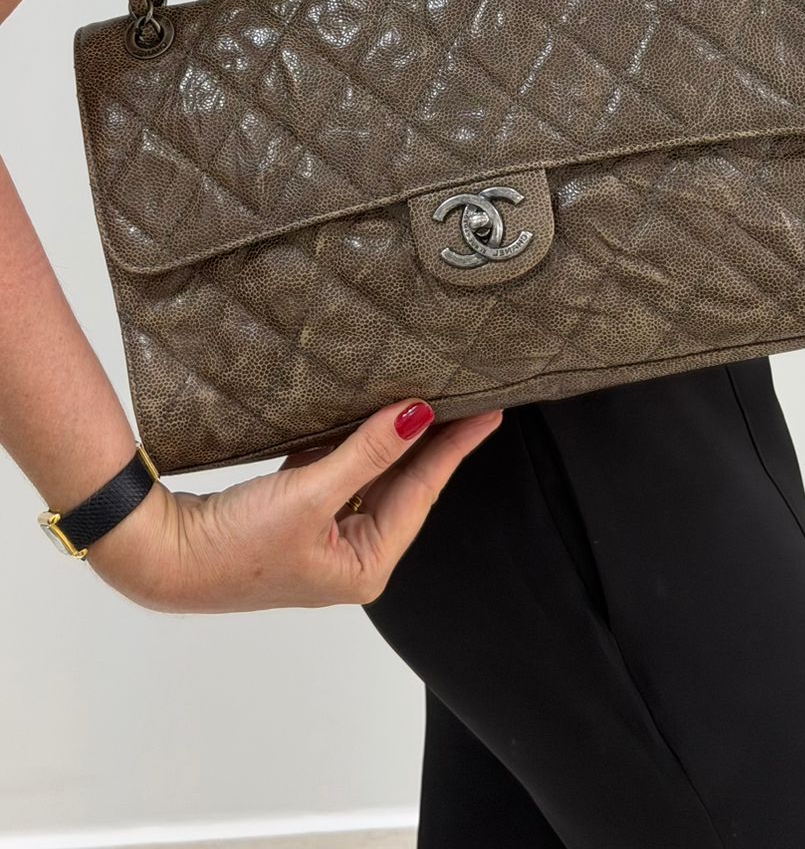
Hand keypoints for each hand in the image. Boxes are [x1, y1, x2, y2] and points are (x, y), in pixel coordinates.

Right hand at [85, 399, 502, 610]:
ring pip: (370, 476)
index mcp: (365, 565)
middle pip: (401, 485)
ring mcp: (321, 537)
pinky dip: (349, 444)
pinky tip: (363, 414)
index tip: (489, 412)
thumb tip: (418, 415)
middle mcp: (350, 555)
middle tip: (464, 395)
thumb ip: (367, 452)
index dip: (454, 448)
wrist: (160, 555)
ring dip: (389, 439)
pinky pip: (337, 472)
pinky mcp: (294, 516)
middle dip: (428, 441)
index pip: (422, 493)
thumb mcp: (310, 494)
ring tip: (423, 396)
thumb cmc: (234, 544)